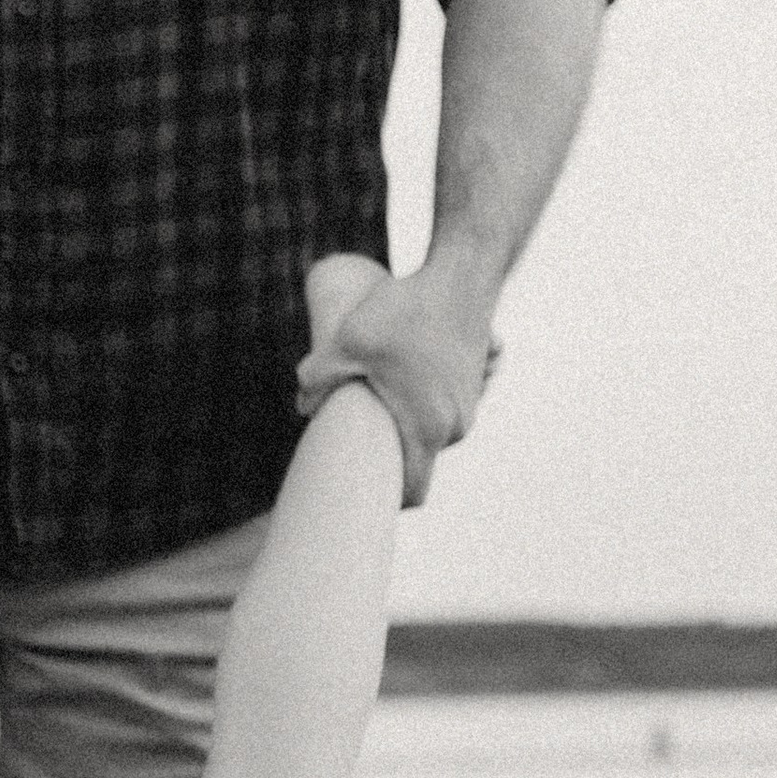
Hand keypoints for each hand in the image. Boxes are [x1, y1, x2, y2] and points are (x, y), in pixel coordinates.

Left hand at [294, 255, 499, 505]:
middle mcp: (456, 425)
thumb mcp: (349, 341)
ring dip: (401, 424)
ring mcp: (469, 406)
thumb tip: (302, 406)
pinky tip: (397, 378)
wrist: (461, 275)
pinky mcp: (473, 384)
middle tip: (349, 439)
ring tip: (371, 401)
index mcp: (429, 428)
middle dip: (384, 456)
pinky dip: (419, 402)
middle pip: (416, 461)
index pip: (413, 491)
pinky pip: (440, 408)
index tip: (360, 497)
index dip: (385, 502)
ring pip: (427, 432)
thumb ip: (318, 377)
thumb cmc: (405, 310)